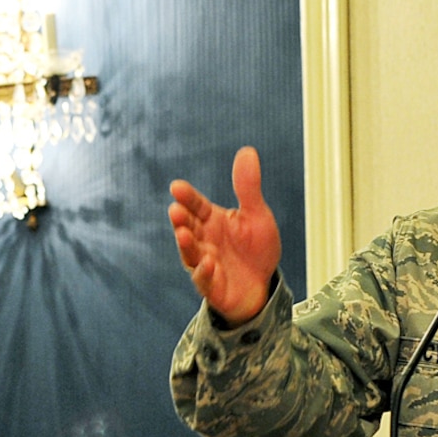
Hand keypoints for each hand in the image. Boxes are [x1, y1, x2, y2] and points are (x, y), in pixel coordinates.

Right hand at [168, 146, 282, 326]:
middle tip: (175, 210)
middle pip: (188, 227)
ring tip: (183, 234)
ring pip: (190, 253)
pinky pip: (203, 280)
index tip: (177, 187)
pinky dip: (203, 272)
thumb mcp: (256, 215)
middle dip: (181, 220)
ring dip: (186, 244)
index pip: (196, 206)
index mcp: (211, 220)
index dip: (187, 197)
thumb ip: (248, 187)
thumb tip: (247, 150)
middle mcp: (203, 240)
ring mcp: (204, 263)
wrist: (262, 285)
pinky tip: (208, 263)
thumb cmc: (255, 248)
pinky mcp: (211, 286)